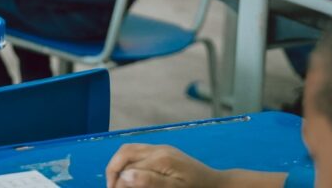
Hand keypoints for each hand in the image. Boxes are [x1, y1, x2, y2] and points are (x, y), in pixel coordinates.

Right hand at [106, 145, 225, 187]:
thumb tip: (124, 176)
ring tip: (116, 182)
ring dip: (118, 164)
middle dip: (113, 171)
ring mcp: (161, 148)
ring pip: (130, 149)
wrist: (218, 185)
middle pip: (125, 155)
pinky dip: (128, 161)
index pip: (128, 168)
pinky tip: (129, 175)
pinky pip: (139, 150)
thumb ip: (150, 182)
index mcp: (160, 159)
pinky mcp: (164, 151)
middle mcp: (158, 149)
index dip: (117, 183)